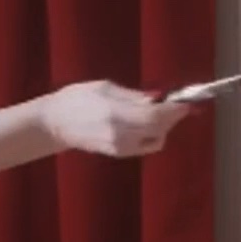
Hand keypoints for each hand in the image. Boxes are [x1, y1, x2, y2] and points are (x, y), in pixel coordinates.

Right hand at [37, 80, 191, 157]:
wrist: (54, 123)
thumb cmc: (77, 98)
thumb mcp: (105, 87)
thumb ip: (133, 96)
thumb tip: (158, 99)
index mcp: (115, 113)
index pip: (155, 116)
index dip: (174, 110)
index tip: (185, 102)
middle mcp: (120, 134)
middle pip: (159, 129)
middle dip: (172, 118)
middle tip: (177, 105)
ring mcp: (119, 147)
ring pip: (156, 140)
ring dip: (163, 127)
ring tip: (157, 113)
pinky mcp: (118, 154)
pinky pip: (145, 146)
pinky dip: (153, 135)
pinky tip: (147, 124)